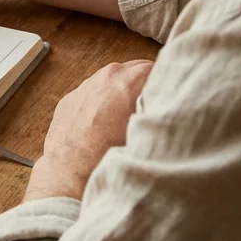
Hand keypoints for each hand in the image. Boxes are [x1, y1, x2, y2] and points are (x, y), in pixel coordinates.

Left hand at [25, 60, 153, 201]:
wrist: (70, 173)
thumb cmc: (108, 156)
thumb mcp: (146, 132)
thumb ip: (159, 110)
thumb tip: (169, 104)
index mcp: (128, 79)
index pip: (158, 67)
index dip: (165, 82)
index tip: (167, 96)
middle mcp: (106, 76)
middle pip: (135, 70)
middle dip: (144, 85)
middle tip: (150, 107)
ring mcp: (85, 85)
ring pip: (112, 81)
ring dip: (121, 93)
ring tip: (126, 119)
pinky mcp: (70, 98)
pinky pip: (92, 94)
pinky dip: (100, 103)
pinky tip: (103, 125)